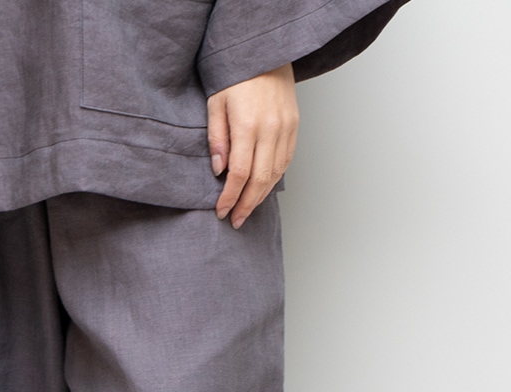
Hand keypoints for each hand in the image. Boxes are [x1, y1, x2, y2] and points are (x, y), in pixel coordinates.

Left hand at [206, 63, 298, 228]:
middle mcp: (270, 129)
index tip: (221, 211)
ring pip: (276, 174)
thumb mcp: (215, 103)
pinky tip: (264, 189)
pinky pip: (286, 161)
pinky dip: (274, 179)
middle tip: (235, 220)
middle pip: (260, 180)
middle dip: (246, 204)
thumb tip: (219, 171)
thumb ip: (217, 138)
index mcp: (248, 124)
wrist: (264, 52)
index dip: (230, 197)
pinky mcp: (295, 126)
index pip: (240, 173)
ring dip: (261, 196)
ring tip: (247, 209)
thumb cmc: (235, 75)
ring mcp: (286, 128)